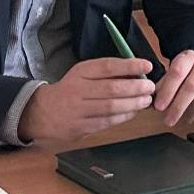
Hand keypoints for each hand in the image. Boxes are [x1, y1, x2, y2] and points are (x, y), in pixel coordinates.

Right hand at [18, 57, 154, 142]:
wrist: (43, 112)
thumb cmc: (71, 90)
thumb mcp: (83, 75)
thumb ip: (107, 73)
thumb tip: (138, 72)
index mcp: (80, 73)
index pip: (108, 66)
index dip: (130, 66)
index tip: (148, 65)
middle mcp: (78, 90)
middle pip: (112, 88)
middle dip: (136, 88)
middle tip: (150, 87)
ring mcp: (79, 110)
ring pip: (111, 107)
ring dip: (133, 104)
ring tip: (146, 100)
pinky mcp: (81, 127)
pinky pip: (108, 121)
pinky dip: (124, 116)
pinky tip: (134, 112)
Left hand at [153, 49, 193, 127]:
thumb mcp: (178, 75)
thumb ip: (164, 86)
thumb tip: (150, 100)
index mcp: (190, 57)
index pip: (177, 72)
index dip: (167, 91)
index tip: (159, 106)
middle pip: (190, 87)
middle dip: (177, 107)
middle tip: (168, 119)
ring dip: (190, 113)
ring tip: (183, 119)